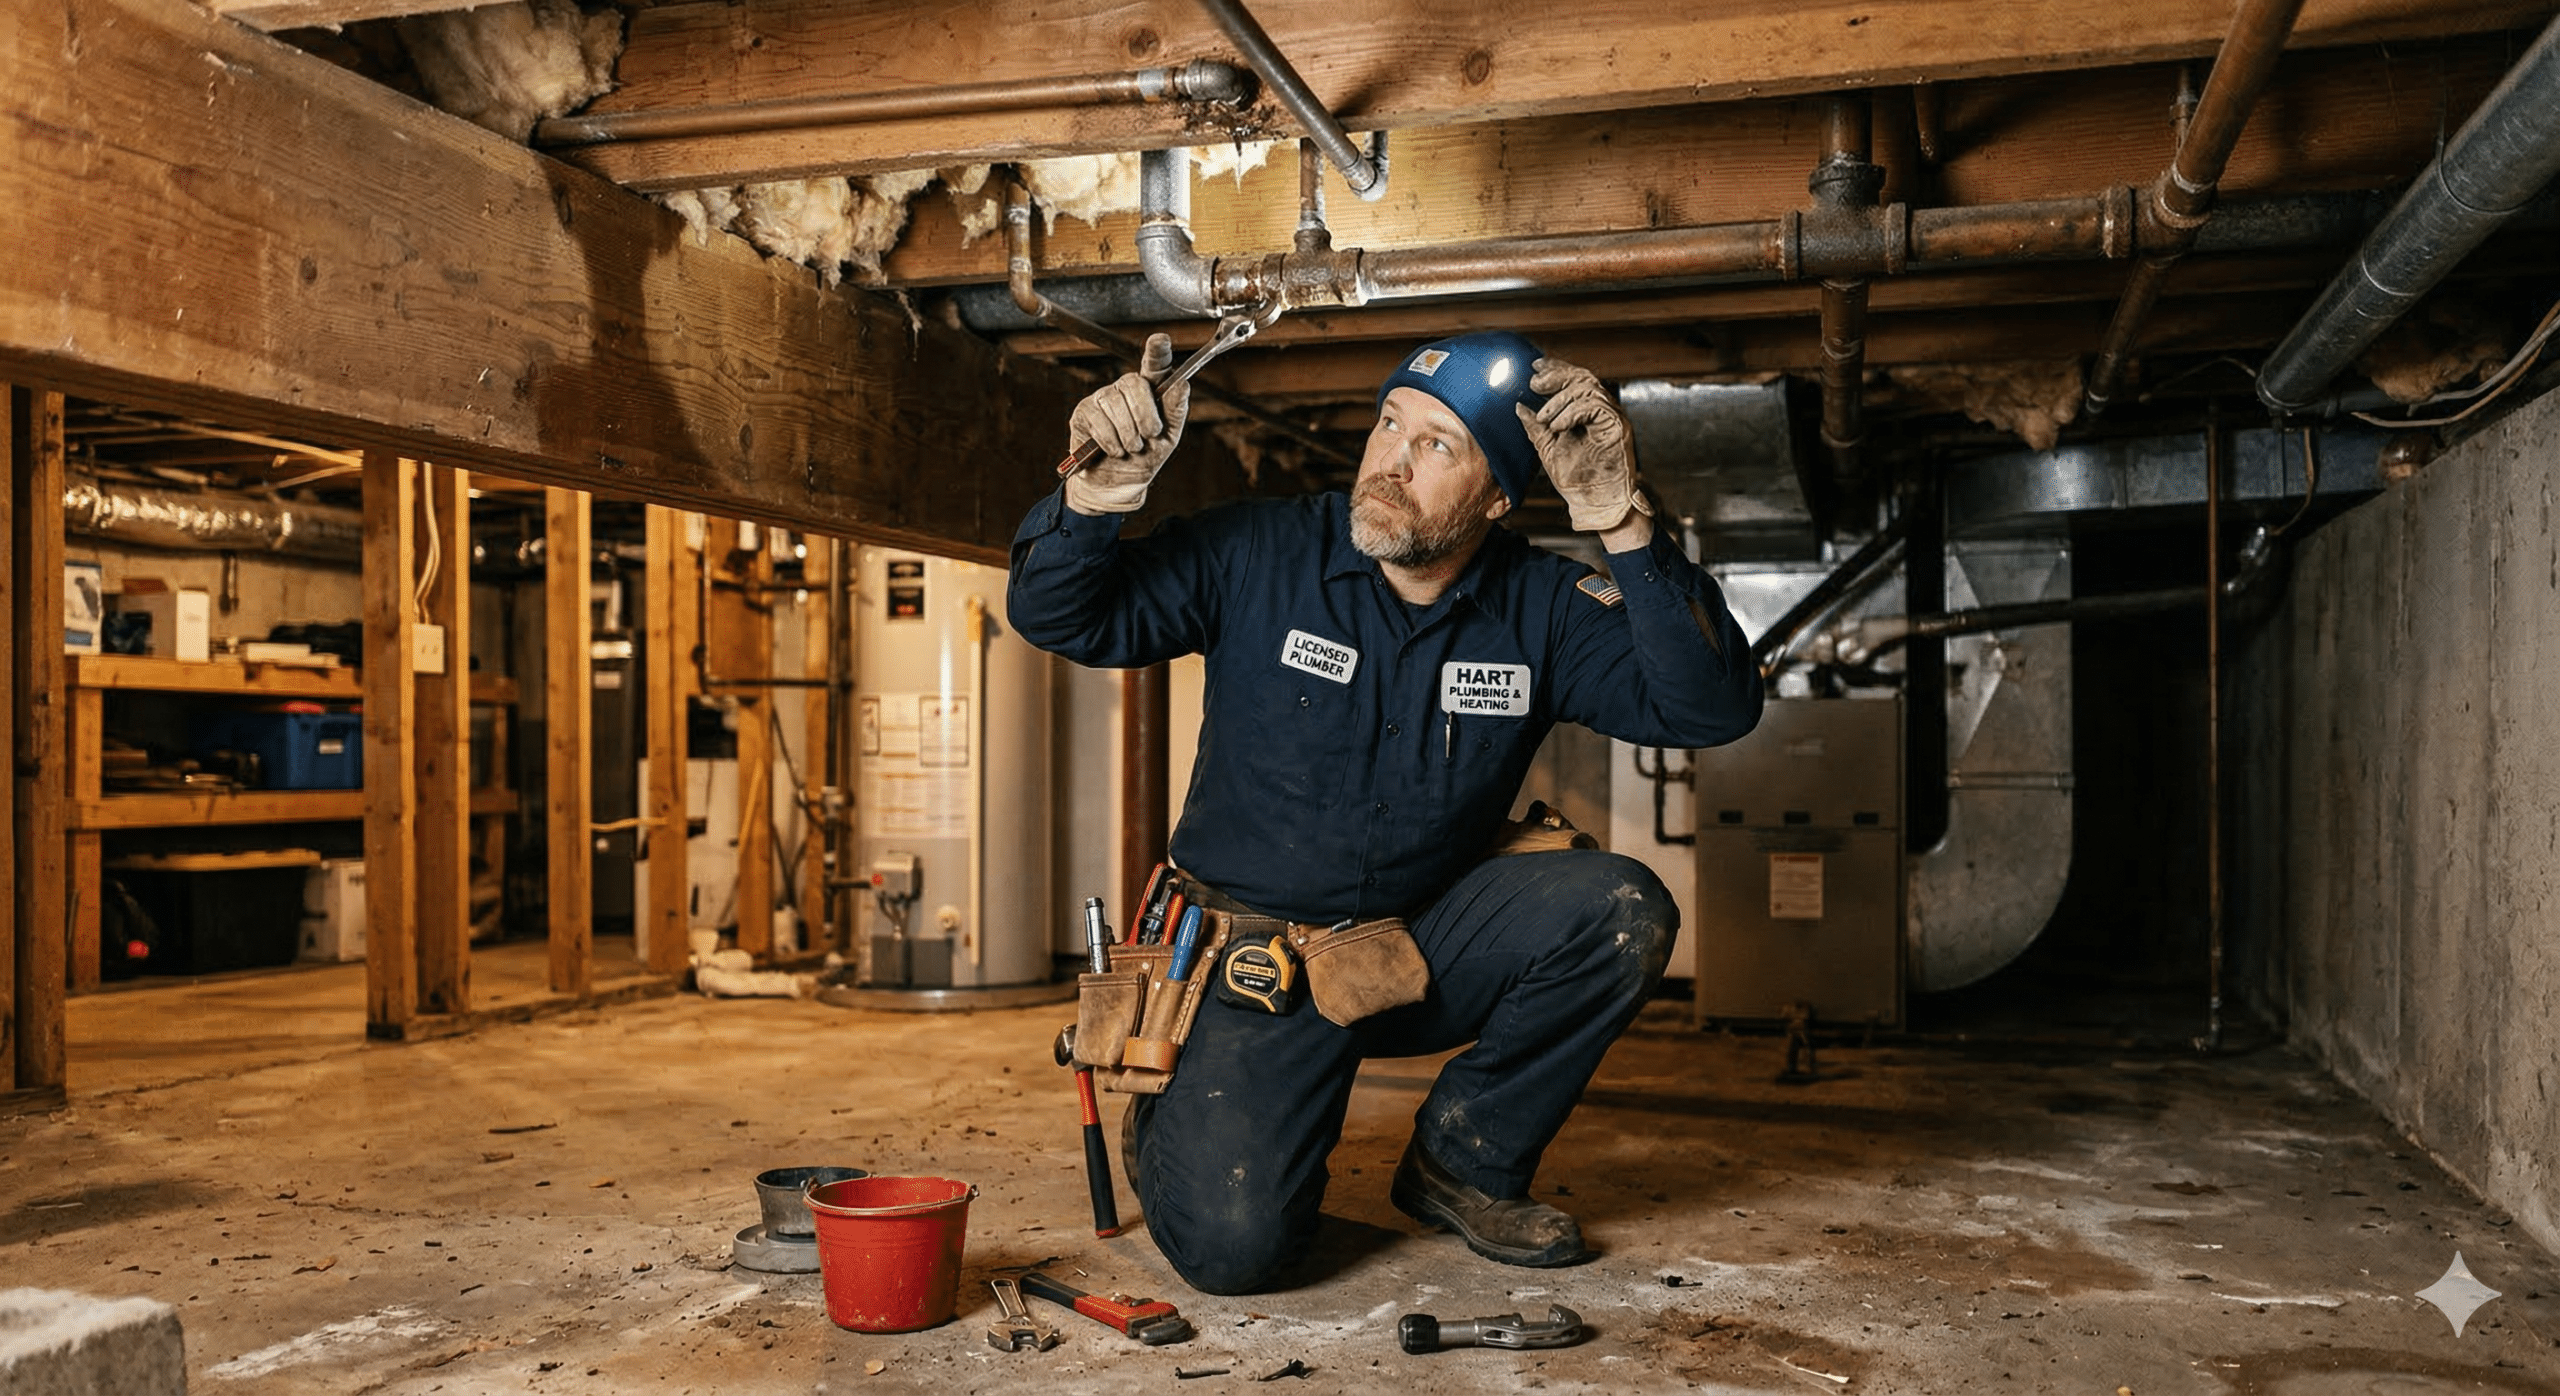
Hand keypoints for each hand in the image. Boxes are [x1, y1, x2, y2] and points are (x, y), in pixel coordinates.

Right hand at [1064, 333, 1189, 515]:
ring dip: (1128, 434)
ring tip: (1131, 448)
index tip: (1160, 340)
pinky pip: (1099, 421)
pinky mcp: (1084, 412)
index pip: (1154, 365)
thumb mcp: (1168, 438)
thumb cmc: (1146, 457)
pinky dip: (1111, 441)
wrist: (1119, 484)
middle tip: (1149, 436)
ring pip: (1115, 404)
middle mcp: (1125, 388)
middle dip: (1145, 414)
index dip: (1157, 352)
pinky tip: (1114, 450)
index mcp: (1150, 391)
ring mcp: (1102, 398)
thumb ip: (1175, 411)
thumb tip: (1183, 385)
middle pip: (1134, 384)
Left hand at [1515, 358, 1648, 532]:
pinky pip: (1595, 406)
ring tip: (1545, 418)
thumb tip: (1519, 407)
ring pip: (1588, 388)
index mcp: (1586, 412)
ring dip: (1561, 399)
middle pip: (1583, 377)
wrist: (1593, 504)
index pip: (1573, 380)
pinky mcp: (1618, 427)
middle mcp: (1602, 410)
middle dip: (1557, 375)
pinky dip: (1573, 412)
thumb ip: (1536, 428)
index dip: (1556, 369)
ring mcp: (1612, 417)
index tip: (1535, 367)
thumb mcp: (1547, 449)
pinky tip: (1558, 426)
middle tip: (1535, 383)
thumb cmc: (1575, 480)